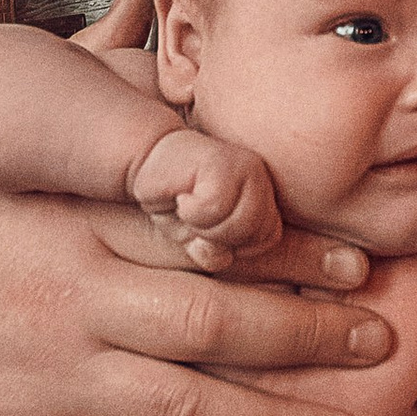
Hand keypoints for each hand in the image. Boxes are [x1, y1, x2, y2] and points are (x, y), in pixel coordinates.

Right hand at [0, 161, 390, 415]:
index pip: (201, 234)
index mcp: (79, 222)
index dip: (289, 250)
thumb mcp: (3, 132)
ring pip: (182, 412)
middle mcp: (76, 303)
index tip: (358, 262)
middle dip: (308, 339)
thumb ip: (89, 71)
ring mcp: (54, 378)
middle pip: (212, 324)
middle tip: (386, 348)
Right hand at [127, 121, 284, 264]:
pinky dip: (191, 211)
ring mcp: (243, 165)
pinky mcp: (219, 160)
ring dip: (204, 225)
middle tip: (194, 216)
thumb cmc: (176, 203)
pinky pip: (216, 206)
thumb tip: (223, 255)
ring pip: (241, 223)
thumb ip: (219, 253)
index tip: (207, 226)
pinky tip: (179, 195)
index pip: (269, 238)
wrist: (147, 165)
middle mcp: (259, 176)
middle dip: (219, 237)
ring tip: (187, 205)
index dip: (234, 245)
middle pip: (257, 233)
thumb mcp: (200, 240)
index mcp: (263, 193)